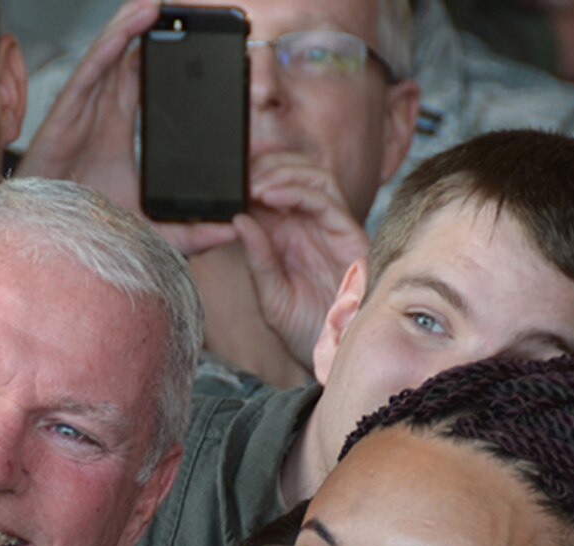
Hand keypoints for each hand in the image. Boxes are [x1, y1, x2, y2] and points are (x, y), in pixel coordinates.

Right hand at [17, 0, 236, 256]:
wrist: (43, 237)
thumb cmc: (80, 225)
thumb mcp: (147, 227)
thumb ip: (188, 230)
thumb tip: (232, 228)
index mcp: (120, 127)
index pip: (148, 80)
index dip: (170, 56)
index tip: (202, 39)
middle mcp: (102, 109)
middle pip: (132, 56)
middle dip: (156, 31)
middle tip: (188, 9)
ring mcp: (85, 107)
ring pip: (113, 53)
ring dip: (135, 24)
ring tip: (162, 3)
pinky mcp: (68, 111)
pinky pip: (92, 68)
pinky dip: (112, 43)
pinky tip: (133, 25)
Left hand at [230, 152, 369, 371]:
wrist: (333, 351)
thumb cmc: (302, 326)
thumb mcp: (270, 293)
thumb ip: (256, 257)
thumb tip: (237, 219)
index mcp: (289, 233)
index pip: (274, 188)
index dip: (252, 174)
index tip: (224, 173)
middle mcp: (311, 224)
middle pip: (296, 172)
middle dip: (267, 166)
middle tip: (238, 174)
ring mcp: (331, 226)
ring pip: (313, 177)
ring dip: (282, 172)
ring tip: (253, 185)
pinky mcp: (349, 233)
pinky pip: (326, 200)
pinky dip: (298, 191)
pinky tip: (271, 196)